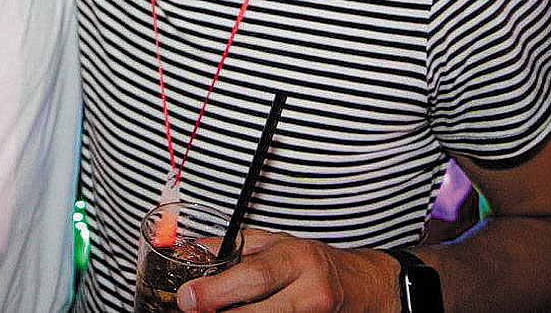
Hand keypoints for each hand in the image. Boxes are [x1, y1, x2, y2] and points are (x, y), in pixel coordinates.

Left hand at [177, 229, 398, 311]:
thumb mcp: (276, 243)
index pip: (254, 277)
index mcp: (298, 259)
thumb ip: (234, 249)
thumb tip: (191, 253)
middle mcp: (311, 292)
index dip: (217, 291)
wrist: (363, 286)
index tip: (187, 298)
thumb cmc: (313, 262)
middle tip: (193, 312)